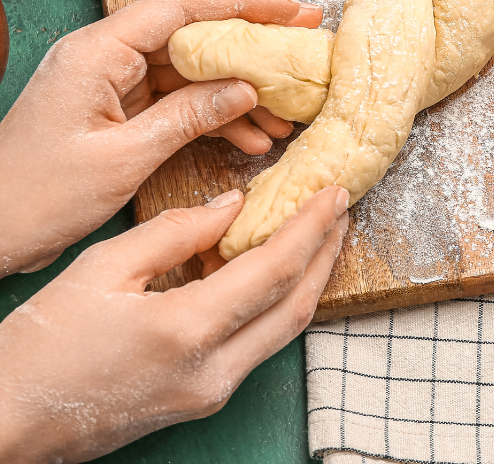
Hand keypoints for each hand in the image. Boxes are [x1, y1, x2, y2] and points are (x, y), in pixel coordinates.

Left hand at [0, 0, 321, 276]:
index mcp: (100, 51)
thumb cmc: (36, 195)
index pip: (182, 7)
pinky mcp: (121, 110)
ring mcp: (116, 83)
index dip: (243, 3)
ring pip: (193, 74)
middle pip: (194, 37)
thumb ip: (187, 117)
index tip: (292, 11)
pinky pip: (179, 104)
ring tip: (285, 118)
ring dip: (239, 95)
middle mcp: (109, 56)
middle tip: (303, 52)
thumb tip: (246, 89)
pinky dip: (215, 119)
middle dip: (251, 49)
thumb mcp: (122, 158)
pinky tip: (250, 140)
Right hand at [0, 185, 348, 463]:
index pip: (274, 270)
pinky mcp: (205, 398)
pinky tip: (279, 270)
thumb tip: (235, 206)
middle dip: (327, 251)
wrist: (13, 420)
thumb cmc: (46, 339)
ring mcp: (212, 392)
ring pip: (286, 328)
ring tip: (323, 234)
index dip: (311, 227)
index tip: (334, 193)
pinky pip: (261, 342)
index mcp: (186, 330)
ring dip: (311, 276)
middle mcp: (213, 370)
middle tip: (341, 208)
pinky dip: (278, 301)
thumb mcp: (106, 266)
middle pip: (296, 304)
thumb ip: (177, 232)